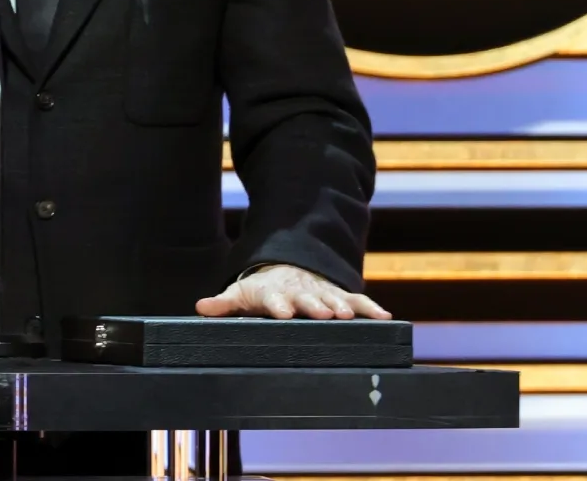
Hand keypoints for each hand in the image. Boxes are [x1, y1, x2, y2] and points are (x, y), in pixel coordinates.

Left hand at [196, 263, 391, 319]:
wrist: (284, 269)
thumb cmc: (261, 289)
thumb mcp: (240, 294)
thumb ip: (224, 302)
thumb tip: (201, 307)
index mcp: (274, 293)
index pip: (275, 300)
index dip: (279, 306)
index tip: (284, 314)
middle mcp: (300, 291)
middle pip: (308, 299)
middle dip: (316, 306)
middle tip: (325, 315)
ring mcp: (320, 291)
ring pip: (333, 298)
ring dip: (342, 306)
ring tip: (351, 316)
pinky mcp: (338, 294)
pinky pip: (357, 299)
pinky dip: (370, 307)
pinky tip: (385, 317)